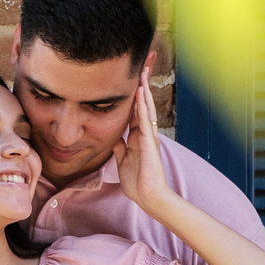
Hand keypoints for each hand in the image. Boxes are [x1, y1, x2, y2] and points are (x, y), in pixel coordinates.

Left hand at [111, 67, 171, 211]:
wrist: (148, 197)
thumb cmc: (138, 183)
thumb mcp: (123, 162)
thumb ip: (120, 149)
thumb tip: (115, 139)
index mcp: (137, 138)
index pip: (134, 112)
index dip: (132, 97)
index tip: (130, 81)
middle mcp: (145, 134)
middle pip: (143, 106)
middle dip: (142, 87)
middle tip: (142, 67)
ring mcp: (149, 137)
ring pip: (146, 108)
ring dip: (144, 90)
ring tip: (142, 72)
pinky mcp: (150, 143)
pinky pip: (146, 120)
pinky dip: (143, 106)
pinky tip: (141, 92)